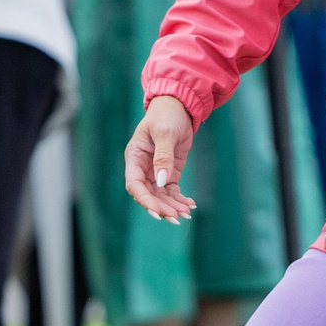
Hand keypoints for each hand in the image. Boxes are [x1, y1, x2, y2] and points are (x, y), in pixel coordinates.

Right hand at [125, 95, 197, 222]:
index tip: (157, 211)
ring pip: (160, 195)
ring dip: (172, 206)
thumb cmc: (166, 116)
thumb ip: (163, 157)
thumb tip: (161, 182)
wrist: (178, 107)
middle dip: (161, 207)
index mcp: (135, 157)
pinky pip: (172, 190)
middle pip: (148, 194)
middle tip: (176, 218)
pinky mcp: (170, 171)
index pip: (134, 184)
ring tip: (186, 215)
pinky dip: (180, 199)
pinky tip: (190, 206)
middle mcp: (143, 167)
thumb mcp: (165, 133)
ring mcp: (156, 171)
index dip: (144, 199)